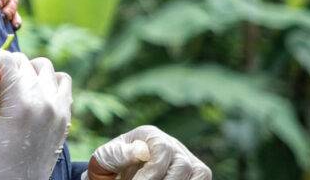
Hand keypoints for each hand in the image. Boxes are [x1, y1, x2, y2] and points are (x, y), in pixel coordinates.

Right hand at [0, 51, 71, 179]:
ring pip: (43, 66)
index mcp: (20, 103)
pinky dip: (47, 81)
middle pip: (22, 60)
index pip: (4, 58)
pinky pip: (62, 80)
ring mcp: (58, 107)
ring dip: (26, 72)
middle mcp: (44, 101)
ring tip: (14, 90)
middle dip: (5, 69)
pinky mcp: (65, 114)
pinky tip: (32, 95)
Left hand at [83, 125, 210, 179]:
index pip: (162, 149)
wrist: (116, 174)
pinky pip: (203, 178)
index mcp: (148, 135)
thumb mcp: (105, 159)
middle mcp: (171, 143)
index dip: (152, 172)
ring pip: (199, 172)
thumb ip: (118, 154)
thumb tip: (141, 151)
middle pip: (182, 164)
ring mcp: (185, 157)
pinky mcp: (194, 172)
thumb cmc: (109, 167)